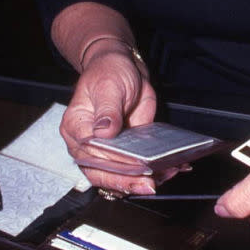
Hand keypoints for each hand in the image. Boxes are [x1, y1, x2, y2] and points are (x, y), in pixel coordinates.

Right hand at [60, 46, 156, 194]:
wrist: (123, 66)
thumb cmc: (108, 72)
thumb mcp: (109, 86)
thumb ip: (107, 110)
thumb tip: (104, 133)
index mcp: (77, 128)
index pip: (90, 156)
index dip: (111, 166)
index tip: (132, 169)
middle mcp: (88, 145)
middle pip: (102, 174)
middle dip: (127, 181)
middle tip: (150, 184)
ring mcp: (109, 150)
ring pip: (120, 176)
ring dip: (144, 180)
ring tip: (168, 174)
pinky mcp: (128, 150)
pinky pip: (137, 167)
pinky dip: (155, 171)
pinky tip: (173, 168)